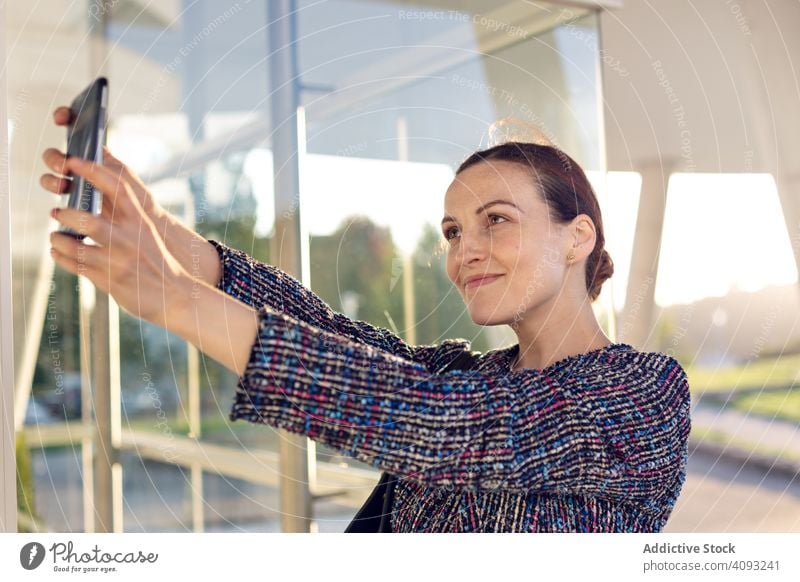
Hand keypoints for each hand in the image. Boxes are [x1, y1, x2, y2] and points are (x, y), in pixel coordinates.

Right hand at [41, 106, 167, 223]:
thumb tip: (75, 160)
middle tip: (64, 168)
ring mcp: (74, 185)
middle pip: (56, 155)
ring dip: (51, 179)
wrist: (140, 224)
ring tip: (64, 186)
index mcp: (96, 155)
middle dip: (54, 158)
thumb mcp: (123, 177)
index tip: (61, 118)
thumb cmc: (136, 198)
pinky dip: (55, 195)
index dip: (65, 117)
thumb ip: (101, 167)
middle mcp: (82, 168)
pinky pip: (55, 195)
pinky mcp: (70, 202)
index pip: (76, 128)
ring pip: (51, 176)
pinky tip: (60, 204)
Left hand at [46, 148, 191, 329]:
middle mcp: (128, 239)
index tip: (73, 161)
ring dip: (58, 239)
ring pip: (75, 246)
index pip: (117, 188)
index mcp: (140, 222)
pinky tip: (59, 253)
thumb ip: (127, 217)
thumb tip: (101, 198)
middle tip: (56, 211)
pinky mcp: (109, 280)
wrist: (176, 296)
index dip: (93, 171)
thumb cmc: (159, 262)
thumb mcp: (148, 234)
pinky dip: (61, 258)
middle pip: (88, 220)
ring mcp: (117, 261)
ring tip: (55, 237)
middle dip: (66, 214)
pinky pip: (76, 266)